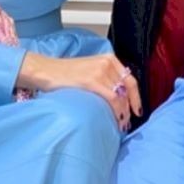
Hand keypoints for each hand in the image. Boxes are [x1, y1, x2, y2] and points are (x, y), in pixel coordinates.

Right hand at [17, 51, 142, 131]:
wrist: (46, 70)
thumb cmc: (64, 73)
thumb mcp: (90, 69)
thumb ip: (104, 78)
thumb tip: (116, 97)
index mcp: (108, 59)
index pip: (130, 80)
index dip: (136, 97)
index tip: (137, 110)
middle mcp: (107, 63)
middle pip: (127, 89)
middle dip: (130, 108)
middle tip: (127, 122)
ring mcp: (100, 71)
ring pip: (121, 96)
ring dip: (124, 113)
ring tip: (121, 125)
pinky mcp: (92, 81)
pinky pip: (112, 99)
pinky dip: (117, 111)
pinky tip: (116, 120)